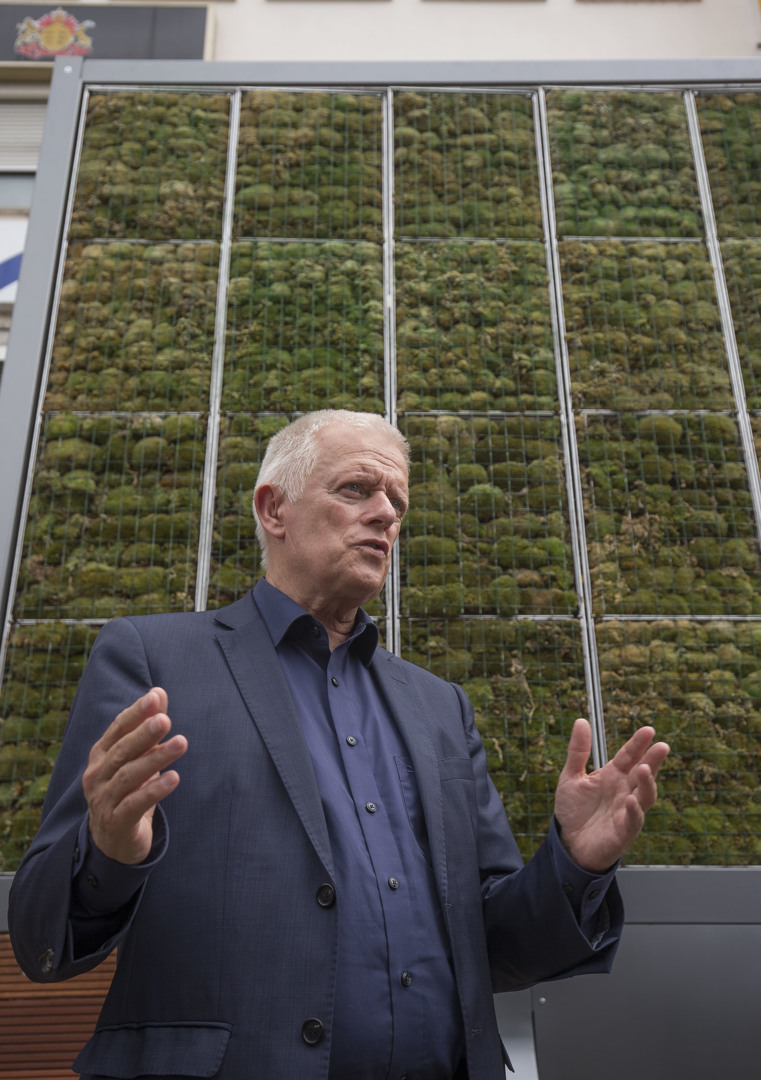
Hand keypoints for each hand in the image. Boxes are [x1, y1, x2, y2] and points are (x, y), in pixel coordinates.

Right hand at [82, 688, 186, 864]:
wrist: (113, 839)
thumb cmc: (127, 789)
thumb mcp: (137, 757)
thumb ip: (147, 726)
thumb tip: (159, 692)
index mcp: (101, 755)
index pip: (117, 729)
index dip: (136, 713)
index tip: (155, 697)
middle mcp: (97, 775)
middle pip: (122, 751)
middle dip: (144, 734)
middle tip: (165, 720)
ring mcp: (103, 800)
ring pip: (129, 776)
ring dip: (156, 759)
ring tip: (181, 744)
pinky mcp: (116, 822)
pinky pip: (135, 804)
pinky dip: (154, 790)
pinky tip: (174, 778)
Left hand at [554, 718, 669, 872]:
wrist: (568, 844)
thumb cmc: (574, 811)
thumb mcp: (571, 777)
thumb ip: (578, 751)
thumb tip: (580, 720)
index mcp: (613, 775)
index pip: (629, 756)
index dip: (638, 744)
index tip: (648, 730)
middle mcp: (625, 791)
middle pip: (644, 773)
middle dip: (654, 760)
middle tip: (662, 746)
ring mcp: (627, 811)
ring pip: (645, 796)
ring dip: (648, 784)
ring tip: (646, 769)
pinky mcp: (624, 832)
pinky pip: (634, 820)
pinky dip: (635, 811)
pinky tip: (631, 800)